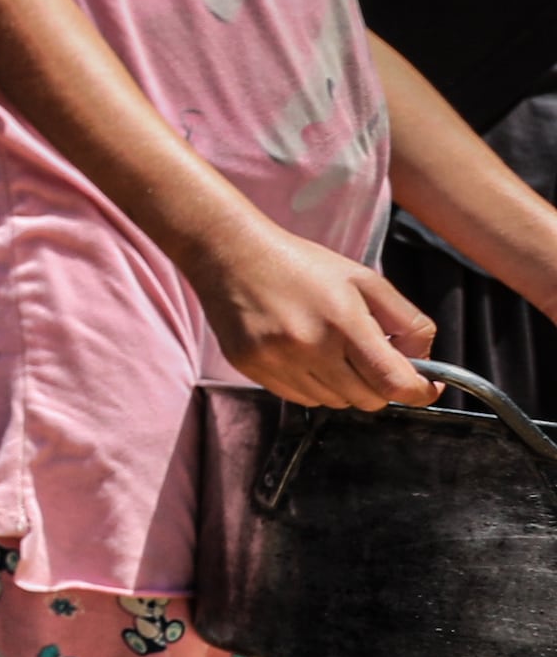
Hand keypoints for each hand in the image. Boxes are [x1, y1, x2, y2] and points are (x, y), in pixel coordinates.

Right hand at [187, 212, 436, 412]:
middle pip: (368, 400)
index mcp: (343, 322)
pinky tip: (304, 354)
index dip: (420, 392)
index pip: (394, 382)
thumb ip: (407, 322)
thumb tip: (425, 361)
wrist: (229, 253)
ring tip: (330, 349)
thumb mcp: (365, 280)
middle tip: (371, 356)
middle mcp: (308, 348)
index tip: (426, 387)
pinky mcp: (251, 369)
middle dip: (380, 384)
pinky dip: (313, 385)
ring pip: (334, 403)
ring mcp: (276, 362)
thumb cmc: (300, 264)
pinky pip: (300, 398)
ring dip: (344, 385)